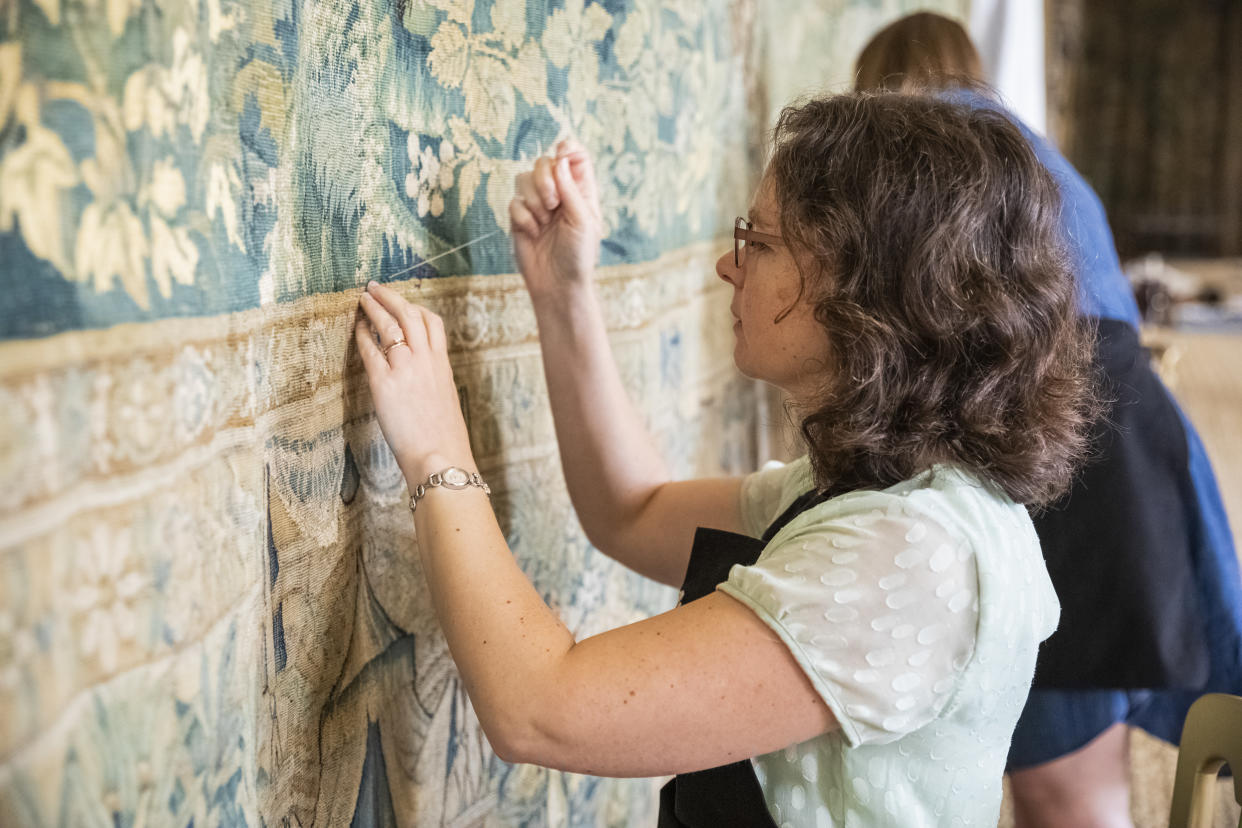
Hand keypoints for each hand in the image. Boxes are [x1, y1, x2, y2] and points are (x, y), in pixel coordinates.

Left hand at [355, 281, 474, 485]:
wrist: (440, 455)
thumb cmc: (444, 437)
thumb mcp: (446, 400)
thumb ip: (434, 382)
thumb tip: (423, 379)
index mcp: (442, 364)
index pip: (432, 323)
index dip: (416, 308)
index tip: (405, 303)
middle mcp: (425, 360)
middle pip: (409, 315)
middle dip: (391, 297)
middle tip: (375, 288)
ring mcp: (405, 369)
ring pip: (389, 325)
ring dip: (374, 308)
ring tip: (362, 299)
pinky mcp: (384, 383)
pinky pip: (370, 349)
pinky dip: (362, 334)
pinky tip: (356, 329)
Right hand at [509, 139, 602, 299]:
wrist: (558, 284)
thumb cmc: (578, 255)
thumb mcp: (582, 220)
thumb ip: (571, 188)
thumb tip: (559, 159)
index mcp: (580, 191)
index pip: (574, 156)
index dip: (567, 148)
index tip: (562, 154)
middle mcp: (559, 193)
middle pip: (544, 162)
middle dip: (545, 178)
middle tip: (553, 202)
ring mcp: (538, 205)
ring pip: (524, 179)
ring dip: (534, 199)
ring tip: (544, 221)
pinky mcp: (520, 218)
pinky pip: (514, 202)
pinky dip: (523, 217)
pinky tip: (533, 234)